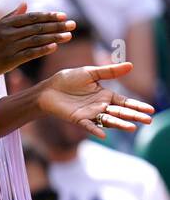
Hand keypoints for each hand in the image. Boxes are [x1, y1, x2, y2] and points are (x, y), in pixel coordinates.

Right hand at [0, 4, 73, 80]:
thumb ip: (10, 17)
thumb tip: (24, 4)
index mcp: (4, 24)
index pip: (31, 18)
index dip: (48, 16)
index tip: (62, 16)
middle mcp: (8, 33)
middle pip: (38, 27)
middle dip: (57, 25)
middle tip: (73, 24)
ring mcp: (9, 47)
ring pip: (36, 40)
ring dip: (55, 37)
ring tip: (69, 36)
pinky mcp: (9, 60)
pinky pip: (30, 53)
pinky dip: (43, 50)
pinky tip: (54, 47)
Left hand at [38, 62, 154, 138]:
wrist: (48, 89)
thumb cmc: (68, 80)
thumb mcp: (90, 73)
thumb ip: (109, 71)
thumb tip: (131, 65)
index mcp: (105, 95)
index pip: (125, 102)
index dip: (137, 106)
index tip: (151, 110)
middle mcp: (100, 106)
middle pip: (120, 112)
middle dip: (134, 116)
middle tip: (148, 120)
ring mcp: (90, 114)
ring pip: (108, 120)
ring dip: (120, 124)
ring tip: (132, 128)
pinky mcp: (78, 119)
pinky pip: (88, 125)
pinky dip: (95, 130)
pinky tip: (103, 135)